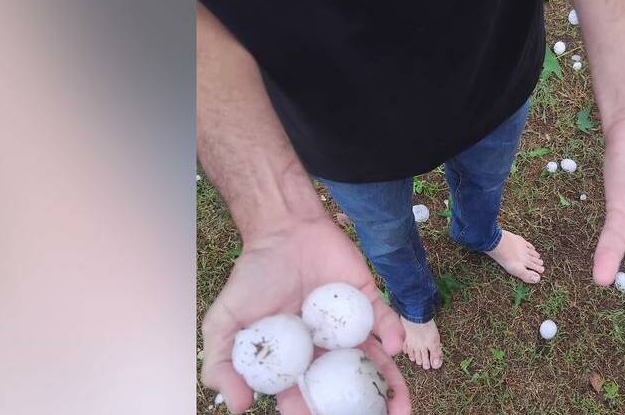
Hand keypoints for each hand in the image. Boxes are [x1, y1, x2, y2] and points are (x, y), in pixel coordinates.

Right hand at [200, 216, 409, 413]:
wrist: (280, 229)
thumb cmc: (252, 276)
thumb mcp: (224, 322)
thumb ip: (221, 363)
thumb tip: (238, 406)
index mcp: (294, 361)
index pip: (307, 398)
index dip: (316, 413)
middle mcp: (324, 350)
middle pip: (347, 388)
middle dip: (363, 410)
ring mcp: (348, 328)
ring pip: (374, 363)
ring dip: (391, 386)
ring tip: (403, 408)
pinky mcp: (367, 301)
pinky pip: (385, 322)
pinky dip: (393, 334)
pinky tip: (394, 346)